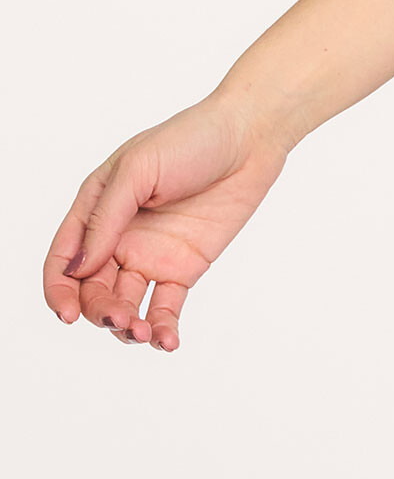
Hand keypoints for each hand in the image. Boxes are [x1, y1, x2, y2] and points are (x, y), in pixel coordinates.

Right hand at [42, 95, 289, 351]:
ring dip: (125, 327)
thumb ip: (106, 219)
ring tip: (142, 332)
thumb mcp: (138, 169)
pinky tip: (166, 341)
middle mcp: (118, 237)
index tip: (68, 315)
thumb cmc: (190, 138)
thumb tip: (77, 268)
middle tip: (121, 318)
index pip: (63, 259)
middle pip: (92, 290)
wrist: (249, 137)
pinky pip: (164, 307)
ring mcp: (151, 254)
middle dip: (98, 312)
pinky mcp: (184, 267)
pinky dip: (161, 329)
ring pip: (124, 304)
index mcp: (96, 209)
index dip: (59, 290)